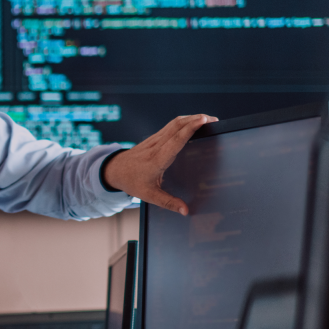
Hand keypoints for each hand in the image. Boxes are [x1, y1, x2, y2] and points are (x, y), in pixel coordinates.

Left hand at [102, 114, 217, 215]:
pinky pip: (170, 126)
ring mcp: (154, 140)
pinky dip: (183, 122)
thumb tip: (186, 211)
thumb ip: (168, 203)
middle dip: (195, 119)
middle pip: (177, 126)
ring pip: (173, 123)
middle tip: (214, 119)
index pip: (176, 140)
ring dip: (190, 118)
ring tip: (207, 119)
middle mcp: (156, 146)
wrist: (114, 171)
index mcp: (157, 159)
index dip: (190, 129)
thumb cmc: (132, 182)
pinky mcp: (153, 138)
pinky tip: (193, 122)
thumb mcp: (149, 195)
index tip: (203, 120)